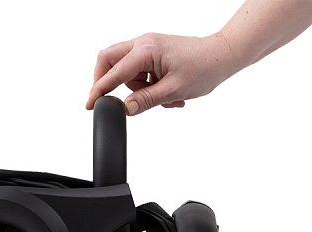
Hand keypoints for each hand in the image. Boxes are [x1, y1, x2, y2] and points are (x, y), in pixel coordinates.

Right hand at [86, 33, 237, 115]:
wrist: (222, 56)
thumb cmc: (204, 68)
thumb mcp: (174, 90)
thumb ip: (146, 100)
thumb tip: (126, 108)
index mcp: (146, 49)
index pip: (113, 72)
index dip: (99, 91)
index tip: (89, 105)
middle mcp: (143, 43)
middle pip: (109, 61)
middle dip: (107, 83)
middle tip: (113, 102)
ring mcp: (148, 46)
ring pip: (125, 70)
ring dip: (136, 89)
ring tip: (161, 98)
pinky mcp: (153, 53)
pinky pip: (138, 71)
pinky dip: (146, 86)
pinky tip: (165, 93)